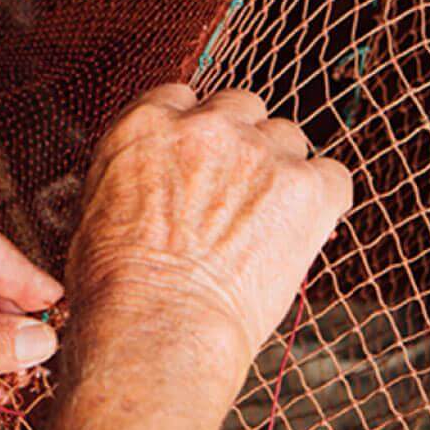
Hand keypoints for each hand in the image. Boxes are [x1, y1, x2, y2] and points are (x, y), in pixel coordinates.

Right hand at [67, 85, 352, 383]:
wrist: (156, 330)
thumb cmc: (115, 292)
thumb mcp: (96, 212)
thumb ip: (134, 176)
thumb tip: (151, 188)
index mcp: (146, 126)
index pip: (183, 99)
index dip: (195, 133)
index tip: (200, 162)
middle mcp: (205, 125)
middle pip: (241, 108)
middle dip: (241, 146)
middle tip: (236, 195)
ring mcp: (260, 152)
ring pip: (288, 138)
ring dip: (281, 172)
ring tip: (267, 223)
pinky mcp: (306, 187)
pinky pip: (334, 177)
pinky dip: (324, 202)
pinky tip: (304, 233)